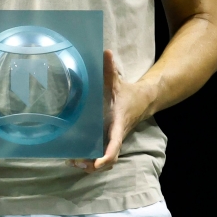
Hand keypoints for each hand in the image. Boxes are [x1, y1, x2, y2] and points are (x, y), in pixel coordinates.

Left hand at [68, 49, 152, 172]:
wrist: (144, 100)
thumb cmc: (128, 92)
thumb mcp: (118, 80)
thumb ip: (109, 68)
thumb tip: (105, 51)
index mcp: (119, 124)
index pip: (114, 144)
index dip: (106, 156)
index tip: (96, 162)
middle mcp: (116, 135)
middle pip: (108, 158)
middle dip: (94, 165)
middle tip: (74, 163)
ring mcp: (113, 139)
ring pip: (105, 160)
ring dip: (91, 165)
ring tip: (71, 163)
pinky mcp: (110, 139)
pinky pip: (102, 154)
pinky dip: (91, 160)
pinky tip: (75, 159)